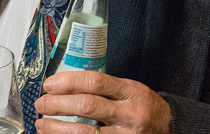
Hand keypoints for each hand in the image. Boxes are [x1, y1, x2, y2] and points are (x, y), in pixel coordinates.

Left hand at [34, 70, 170, 133]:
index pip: (95, 82)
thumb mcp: (129, 89)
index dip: (68, 82)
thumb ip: (103, 87)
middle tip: (41, 104)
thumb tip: (64, 86)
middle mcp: (129, 114)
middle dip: (57, 105)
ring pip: (84, 132)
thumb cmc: (143, 106)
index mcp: (130, 92)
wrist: (168, 127)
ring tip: (42, 124)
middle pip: (86, 106)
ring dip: (57, 128)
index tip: (49, 84)